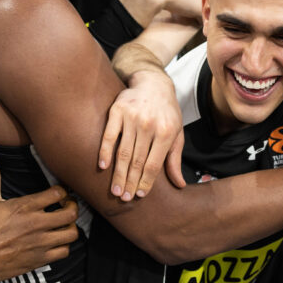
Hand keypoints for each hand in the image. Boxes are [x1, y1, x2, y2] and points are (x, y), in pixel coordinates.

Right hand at [0, 156, 79, 282]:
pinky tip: (55, 241)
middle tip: (67, 206)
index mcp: (25, 207)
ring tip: (63, 224)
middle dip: (72, 207)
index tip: (60, 192)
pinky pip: (63, 252)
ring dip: (70, 227)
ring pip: (72, 234)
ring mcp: (39, 244)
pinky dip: (63, 246)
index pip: (58, 193)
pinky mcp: (38, 260)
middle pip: (71, 213)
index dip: (63, 190)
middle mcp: (36, 224)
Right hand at [99, 68, 185, 199]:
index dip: (146, 182)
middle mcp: (149, 125)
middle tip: (124, 198)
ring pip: (123, 151)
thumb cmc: (167, 112)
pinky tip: (103, 166)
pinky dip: (105, 151)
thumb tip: (179, 185)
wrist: (154, 83)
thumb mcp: (177, 133)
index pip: (154, 164)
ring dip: (118, 173)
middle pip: (137, 161)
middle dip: (130, 182)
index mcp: (167, 132)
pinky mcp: (117, 111)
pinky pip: (109, 135)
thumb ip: (175, 159)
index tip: (140, 195)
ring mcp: (132, 117)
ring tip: (115, 190)